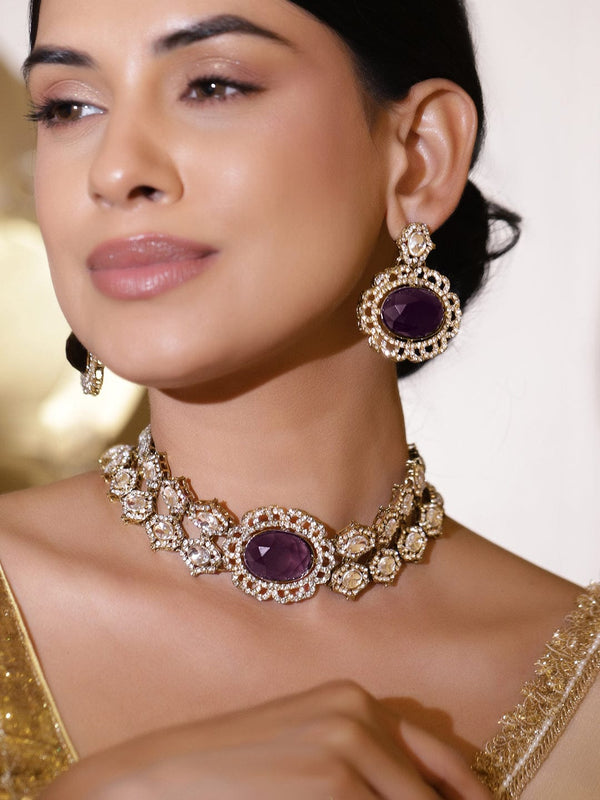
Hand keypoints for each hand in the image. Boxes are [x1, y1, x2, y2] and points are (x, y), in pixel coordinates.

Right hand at [41, 681, 491, 799]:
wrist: (167, 775)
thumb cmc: (238, 768)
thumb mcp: (310, 746)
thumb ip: (368, 761)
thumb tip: (425, 793)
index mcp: (358, 700)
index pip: (446, 758)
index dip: (471, 793)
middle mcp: (362, 715)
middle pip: (439, 792)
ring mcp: (351, 748)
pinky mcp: (336, 786)